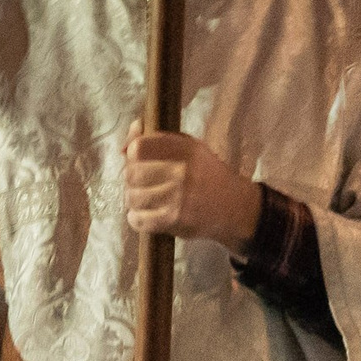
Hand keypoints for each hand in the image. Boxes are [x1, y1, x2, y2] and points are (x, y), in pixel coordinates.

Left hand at [124, 132, 262, 246]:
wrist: (237, 209)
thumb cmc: (209, 176)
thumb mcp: (191, 149)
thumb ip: (157, 141)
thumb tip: (123, 146)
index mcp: (186, 148)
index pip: (138, 147)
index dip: (133, 156)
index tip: (141, 162)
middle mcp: (182, 170)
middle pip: (131, 173)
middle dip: (133, 180)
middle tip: (145, 185)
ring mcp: (178, 196)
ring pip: (132, 197)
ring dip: (135, 201)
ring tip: (148, 202)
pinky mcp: (175, 219)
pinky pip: (137, 219)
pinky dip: (138, 219)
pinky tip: (148, 216)